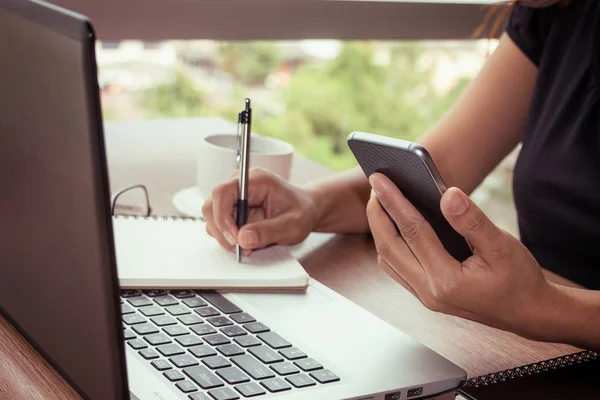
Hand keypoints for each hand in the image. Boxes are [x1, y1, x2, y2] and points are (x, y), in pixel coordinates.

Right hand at [202, 168, 317, 253]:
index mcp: (254, 180)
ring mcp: (233, 196)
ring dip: (224, 236)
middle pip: (212, 206)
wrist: (305, 211)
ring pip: (212, 217)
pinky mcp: (231, 209)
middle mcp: (240, 184)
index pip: (222, 192)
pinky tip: (245, 242)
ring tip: (247, 246)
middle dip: (223, 231)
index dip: (222, 217)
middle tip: (241, 248)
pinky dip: (227, 237)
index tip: (235, 238)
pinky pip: (218, 224)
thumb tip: (243, 238)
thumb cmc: (301, 212)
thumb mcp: (292, 225)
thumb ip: (268, 231)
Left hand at [366, 172, 558, 340]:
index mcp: (447, 280)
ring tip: (380, 200)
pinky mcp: (426, 295)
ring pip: (388, 259)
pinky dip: (390, 243)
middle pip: (389, 247)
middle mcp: (429, 292)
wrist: (529, 313)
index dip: (394, 201)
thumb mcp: (503, 246)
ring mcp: (425, 296)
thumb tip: (447, 194)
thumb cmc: (519, 279)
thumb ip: (472, 220)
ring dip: (380, 229)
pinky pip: (396, 267)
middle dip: (377, 213)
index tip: (378, 179)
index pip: (412, 232)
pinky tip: (393, 224)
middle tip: (374, 184)